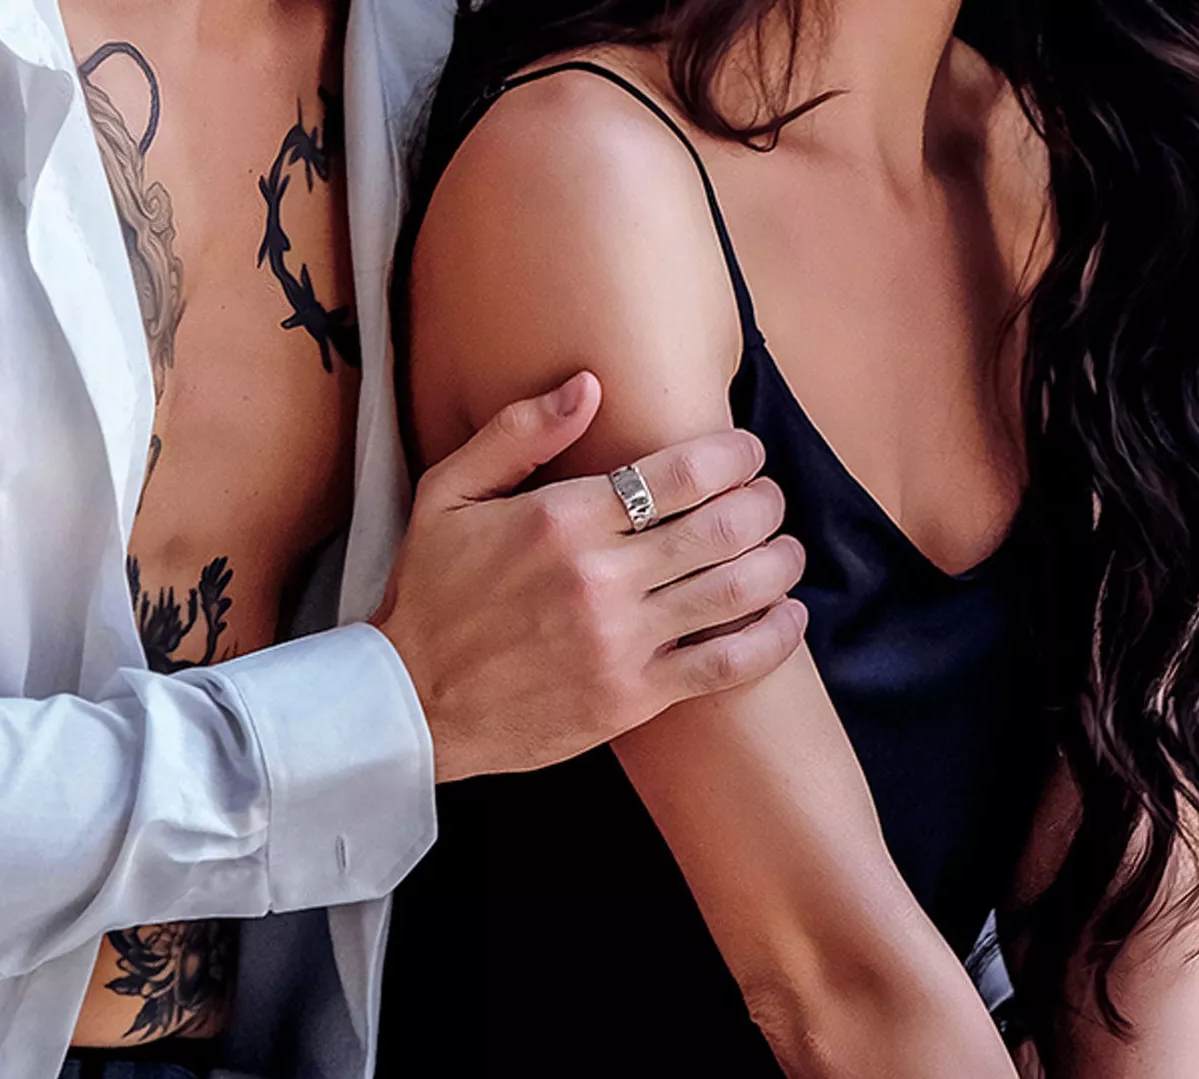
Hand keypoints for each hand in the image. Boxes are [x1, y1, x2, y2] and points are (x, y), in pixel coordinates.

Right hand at [374, 371, 807, 782]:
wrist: (409, 702)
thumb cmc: (429, 593)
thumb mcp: (447, 494)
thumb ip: (517, 433)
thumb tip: (590, 384)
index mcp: (562, 518)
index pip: (682, 472)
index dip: (734, 456)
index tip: (747, 454)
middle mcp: (600, 576)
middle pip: (725, 525)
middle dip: (766, 503)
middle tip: (770, 499)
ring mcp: (621, 640)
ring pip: (738, 589)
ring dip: (781, 561)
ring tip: (787, 550)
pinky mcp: (633, 697)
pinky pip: (727, 664)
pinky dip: (773, 638)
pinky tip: (790, 617)